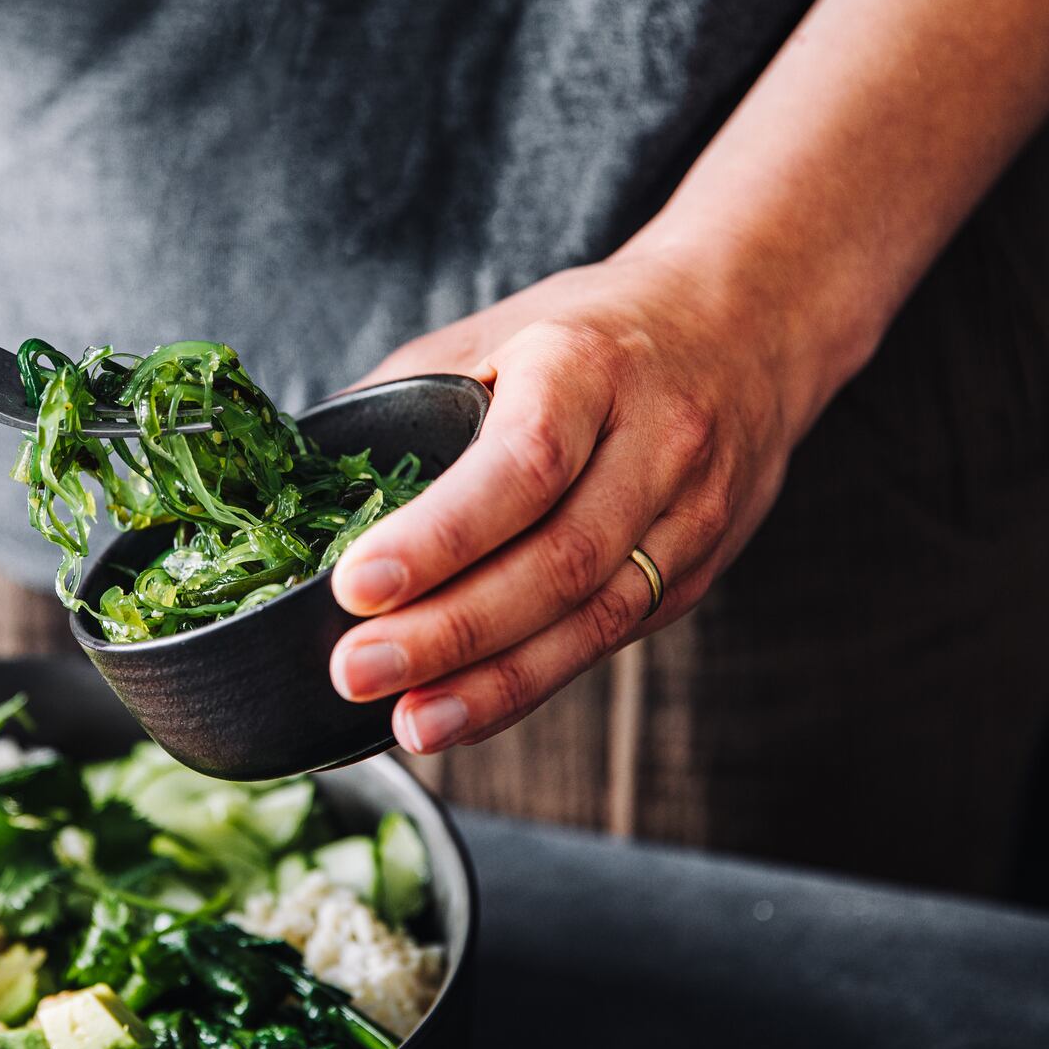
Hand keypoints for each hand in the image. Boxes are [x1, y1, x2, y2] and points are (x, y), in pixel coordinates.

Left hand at [327, 240, 812, 752]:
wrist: (747, 326)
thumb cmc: (590, 334)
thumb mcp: (494, 333)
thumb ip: (404, 401)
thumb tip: (301, 482)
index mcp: (588, 367)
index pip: (521, 464)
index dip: (440, 535)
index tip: (356, 584)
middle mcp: (655, 442)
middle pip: (557, 560)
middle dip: (450, 631)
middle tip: (356, 671)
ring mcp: (690, 514)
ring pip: (593, 619)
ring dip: (493, 684)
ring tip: (410, 723)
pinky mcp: (696, 572)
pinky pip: (608, 641)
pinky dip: (531, 684)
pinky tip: (466, 711)